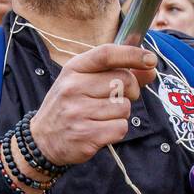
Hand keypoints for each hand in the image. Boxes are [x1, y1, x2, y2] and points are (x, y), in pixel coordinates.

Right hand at [28, 44, 155, 165]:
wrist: (43, 139)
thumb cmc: (70, 106)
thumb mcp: (86, 82)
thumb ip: (119, 73)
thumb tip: (150, 68)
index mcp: (74, 69)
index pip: (107, 54)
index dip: (132, 54)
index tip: (150, 59)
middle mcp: (73, 87)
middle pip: (124, 81)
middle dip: (130, 92)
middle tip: (117, 99)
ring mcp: (78, 111)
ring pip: (124, 107)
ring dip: (120, 114)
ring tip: (101, 117)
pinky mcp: (86, 134)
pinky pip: (120, 128)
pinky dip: (117, 130)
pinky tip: (101, 130)